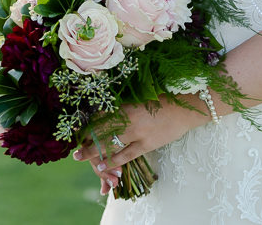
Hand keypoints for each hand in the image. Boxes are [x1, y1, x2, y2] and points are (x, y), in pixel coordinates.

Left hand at [74, 95, 206, 194]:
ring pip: (109, 143)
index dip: (89, 120)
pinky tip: (100, 165)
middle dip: (86, 137)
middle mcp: (130, 118)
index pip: (102, 113)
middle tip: (73, 143)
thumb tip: (111, 107)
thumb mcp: (144, 96)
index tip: (78, 125)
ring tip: (79, 156)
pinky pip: (125, 155)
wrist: (188, 107)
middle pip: (101, 129)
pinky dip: (111, 160)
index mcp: (128, 103)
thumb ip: (127, 103)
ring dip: (92, 150)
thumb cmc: (167, 98)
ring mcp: (137, 133)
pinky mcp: (146, 144)